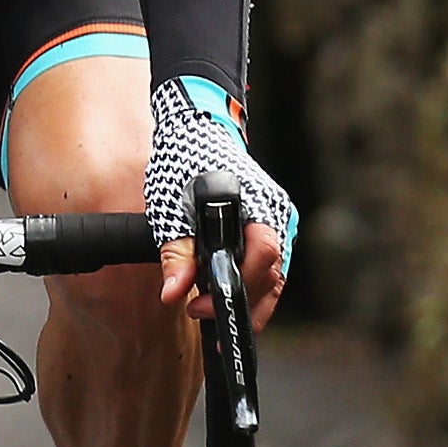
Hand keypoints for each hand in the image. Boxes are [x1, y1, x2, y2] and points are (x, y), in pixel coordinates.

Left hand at [143, 76, 296, 331]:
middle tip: (202, 316)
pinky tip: (226, 296)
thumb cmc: (182, 163)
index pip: (262, 257)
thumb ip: (175, 252)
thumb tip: (173, 293)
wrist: (193, 130)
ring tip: (213, 316)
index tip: (201, 307)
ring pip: (273, 273)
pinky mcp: (268, 224)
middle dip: (242, 303)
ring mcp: (276, 219)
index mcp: (257, 205)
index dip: (236, 288)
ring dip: (247, 298)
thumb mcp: (170, 208)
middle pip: (272, 273)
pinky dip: (249, 282)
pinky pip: (266, 262)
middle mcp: (276, 214)